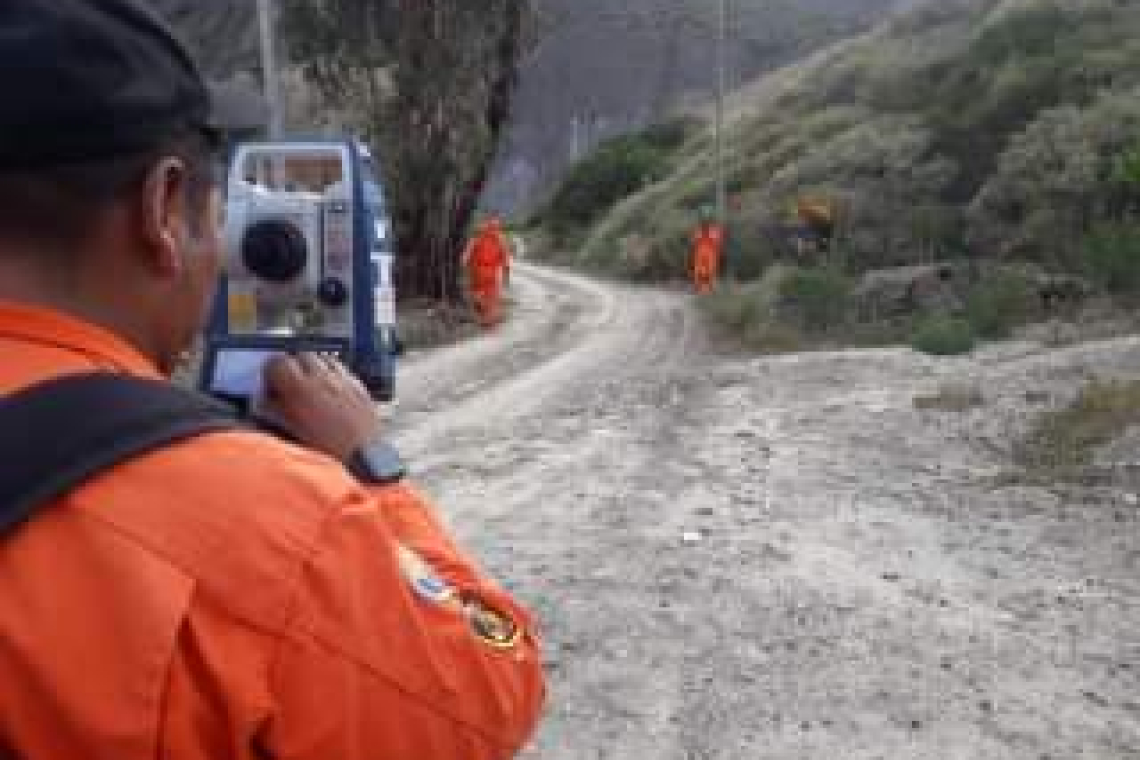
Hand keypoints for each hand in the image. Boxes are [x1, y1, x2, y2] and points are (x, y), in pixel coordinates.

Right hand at [262, 353, 381, 461]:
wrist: (364, 461)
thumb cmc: (325, 453)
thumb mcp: (291, 434)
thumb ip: (275, 411)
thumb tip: (265, 401)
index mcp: (300, 388)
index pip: (278, 362)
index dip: (271, 370)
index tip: (270, 382)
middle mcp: (323, 378)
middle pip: (301, 355)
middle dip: (292, 365)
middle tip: (289, 382)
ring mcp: (344, 380)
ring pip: (323, 359)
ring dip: (313, 366)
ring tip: (310, 385)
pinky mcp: (360, 387)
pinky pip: (342, 370)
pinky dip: (333, 374)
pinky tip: (331, 391)